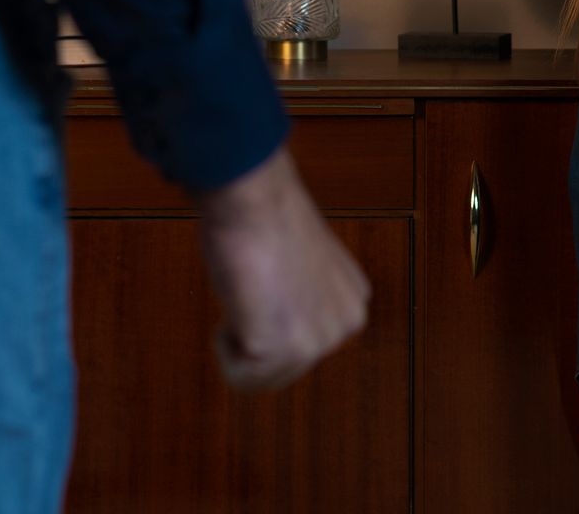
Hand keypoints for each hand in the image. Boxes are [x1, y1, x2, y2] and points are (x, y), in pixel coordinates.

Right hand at [195, 147, 370, 391]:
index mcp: (352, 302)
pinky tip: (240, 305)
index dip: (268, 320)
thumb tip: (278, 310)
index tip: (264, 283)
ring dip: (239, 343)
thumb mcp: (299, 266)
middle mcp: (346, 324)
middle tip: (252, 289)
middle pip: (282, 370)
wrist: (253, 199)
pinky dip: (225, 348)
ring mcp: (321, 339)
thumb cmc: (263, 219)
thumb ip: (301, 295)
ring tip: (248, 294)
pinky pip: (241, 378)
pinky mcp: (288, 348)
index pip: (302, 345)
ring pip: (261, 379)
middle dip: (254, 338)